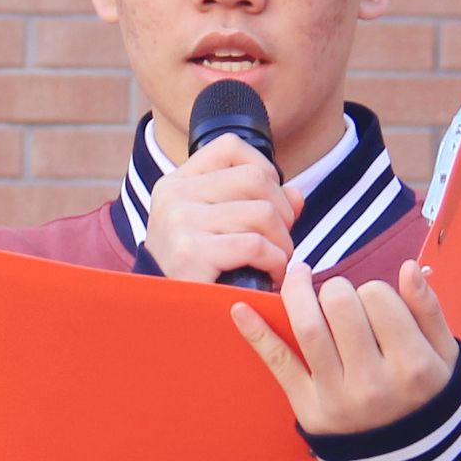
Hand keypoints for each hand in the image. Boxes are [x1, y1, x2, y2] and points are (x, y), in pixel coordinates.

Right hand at [143, 135, 302, 283]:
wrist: (164, 313)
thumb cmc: (196, 271)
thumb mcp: (218, 228)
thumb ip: (256, 203)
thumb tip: (296, 194)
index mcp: (177, 182)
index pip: (231, 147)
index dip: (264, 169)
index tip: (269, 202)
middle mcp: (175, 195)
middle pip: (256, 179)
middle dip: (283, 212)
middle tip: (281, 241)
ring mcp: (180, 221)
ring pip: (263, 213)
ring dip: (283, 242)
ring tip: (277, 261)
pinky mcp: (192, 252)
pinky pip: (256, 245)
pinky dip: (276, 262)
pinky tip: (271, 275)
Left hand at [232, 259, 459, 437]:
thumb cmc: (426, 396)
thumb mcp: (445, 356)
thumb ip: (429, 310)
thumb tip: (407, 268)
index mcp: (413, 364)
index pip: (379, 297)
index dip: (374, 291)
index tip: (376, 306)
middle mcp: (374, 381)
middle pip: (341, 304)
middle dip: (337, 289)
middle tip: (342, 299)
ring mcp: (337, 396)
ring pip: (308, 327)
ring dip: (298, 292)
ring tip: (298, 277)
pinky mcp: (308, 407)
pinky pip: (279, 363)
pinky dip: (256, 334)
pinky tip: (239, 309)